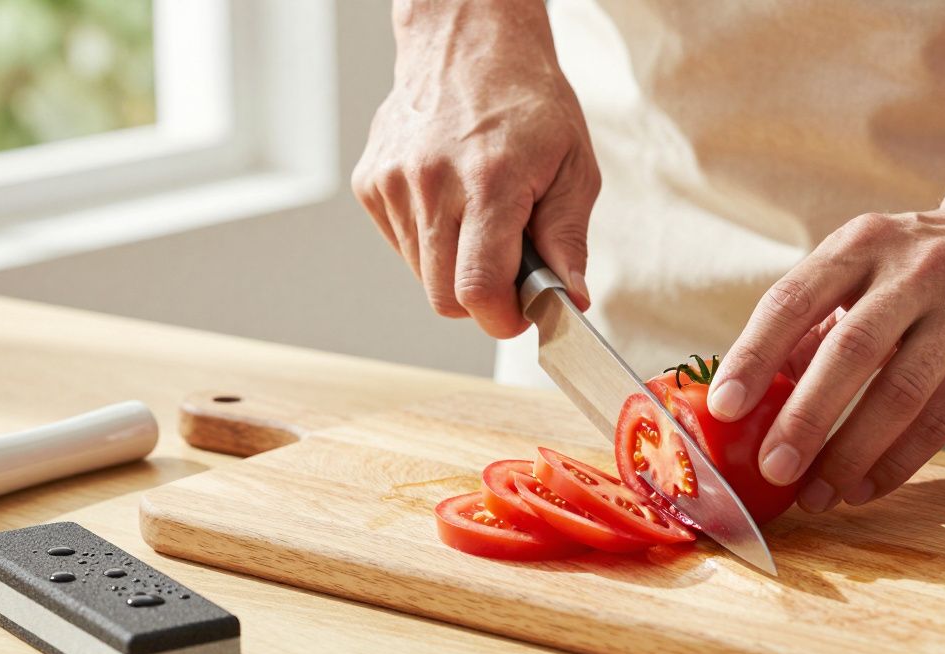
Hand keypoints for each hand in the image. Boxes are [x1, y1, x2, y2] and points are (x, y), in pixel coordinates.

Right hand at [351, 0, 599, 337]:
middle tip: (509, 266)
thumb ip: (569, 240)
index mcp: (489, 180)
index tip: (520, 314)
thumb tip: (570, 298)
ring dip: (455, 265)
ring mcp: (393, 182)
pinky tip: (451, 201)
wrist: (468, 44)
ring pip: (421, 275)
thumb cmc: (527, 102)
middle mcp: (431, 182)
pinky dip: (430, 241)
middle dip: (480, 298)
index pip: (477, 288)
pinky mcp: (371, 183)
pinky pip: (402, 245)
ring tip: (480, 217)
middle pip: (443, 296)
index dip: (501, 318)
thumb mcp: (574, 167)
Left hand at [707, 206, 944, 511]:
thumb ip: (810, 328)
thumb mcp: (862, 269)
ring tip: (815, 495)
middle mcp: (914, 271)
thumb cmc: (916, 267)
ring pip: (901, 392)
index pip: (793, 300)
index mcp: (860, 245)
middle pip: (851, 350)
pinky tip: (863, 489)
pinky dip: (898, 461)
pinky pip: (942, 418)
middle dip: (806, 416)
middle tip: (772, 469)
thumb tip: (752, 401)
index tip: (723, 408)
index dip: (754, 356)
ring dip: (851, 452)